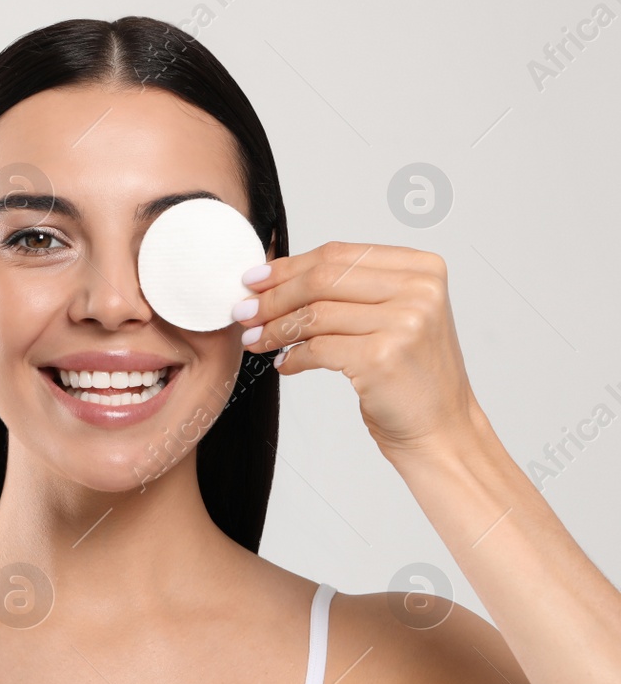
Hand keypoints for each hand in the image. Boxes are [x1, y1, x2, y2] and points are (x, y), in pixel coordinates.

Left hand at [235, 241, 482, 460]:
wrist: (441, 429)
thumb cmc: (409, 374)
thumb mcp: (391, 316)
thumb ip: (349, 289)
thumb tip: (273, 276)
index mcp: (422, 268)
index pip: (339, 254)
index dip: (288, 266)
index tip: (254, 280)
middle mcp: (419, 289)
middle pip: (322, 279)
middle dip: (274, 296)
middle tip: (243, 311)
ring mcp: (405, 322)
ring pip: (315, 314)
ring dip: (275, 328)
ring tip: (254, 340)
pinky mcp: (384, 357)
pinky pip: (317, 348)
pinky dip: (292, 356)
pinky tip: (284, 363)